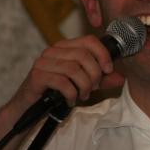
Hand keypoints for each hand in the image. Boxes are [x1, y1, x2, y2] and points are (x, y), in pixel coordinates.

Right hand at [6, 35, 124, 117]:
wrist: (28, 108)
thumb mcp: (83, 84)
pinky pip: (62, 82)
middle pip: (83, 55)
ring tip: (83, 95)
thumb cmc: (56, 93)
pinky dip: (71, 93)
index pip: (89, 40)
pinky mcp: (37, 76)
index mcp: (65, 47)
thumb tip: (121, 78)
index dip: (103, 54)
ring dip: (84, 86)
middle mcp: (53, 51)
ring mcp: (43, 62)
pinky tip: (70, 100)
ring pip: (74, 69)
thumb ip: (101, 80)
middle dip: (94, 74)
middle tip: (93, 88)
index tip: (109, 70)